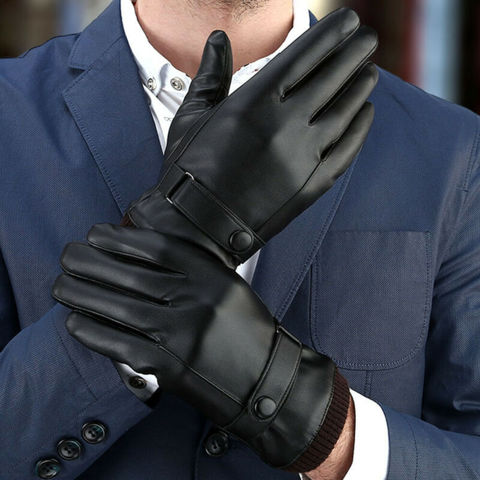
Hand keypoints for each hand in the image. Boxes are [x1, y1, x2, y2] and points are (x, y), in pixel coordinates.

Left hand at [52, 223, 350, 471]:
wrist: (266, 379)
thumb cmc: (245, 329)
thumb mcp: (228, 286)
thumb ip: (193, 268)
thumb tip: (141, 248)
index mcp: (213, 277)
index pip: (159, 249)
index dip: (122, 238)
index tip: (96, 232)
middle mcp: (197, 302)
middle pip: (133, 276)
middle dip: (92, 262)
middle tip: (68, 254)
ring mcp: (183, 336)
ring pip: (122, 309)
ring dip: (85, 295)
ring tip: (62, 284)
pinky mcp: (171, 367)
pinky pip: (123, 346)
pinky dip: (95, 333)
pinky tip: (76, 322)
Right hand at [121, 8, 378, 267]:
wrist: (199, 228)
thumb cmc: (189, 172)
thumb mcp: (192, 118)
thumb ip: (210, 75)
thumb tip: (217, 38)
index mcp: (254, 101)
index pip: (305, 55)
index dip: (331, 34)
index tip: (349, 21)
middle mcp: (286, 123)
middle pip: (333, 77)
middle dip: (355, 52)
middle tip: (367, 38)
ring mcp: (305, 156)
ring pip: (346, 110)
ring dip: (361, 86)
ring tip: (370, 72)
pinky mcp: (313, 184)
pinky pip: (347, 148)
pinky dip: (361, 127)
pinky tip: (366, 113)